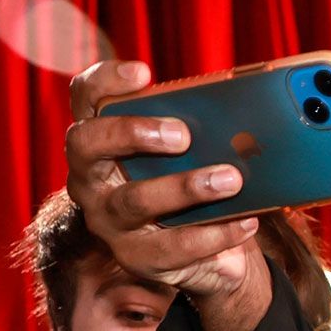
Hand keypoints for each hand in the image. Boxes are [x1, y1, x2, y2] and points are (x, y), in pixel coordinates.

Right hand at [64, 60, 270, 330]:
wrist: (207, 252)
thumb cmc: (194, 183)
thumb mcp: (194, 155)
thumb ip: (200, 133)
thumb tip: (243, 122)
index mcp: (99, 138)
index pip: (85, 98)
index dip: (105, 81)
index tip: (143, 72)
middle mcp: (90, 177)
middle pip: (89, 145)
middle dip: (133, 134)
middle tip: (183, 134)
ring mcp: (108, 220)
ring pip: (134, 201)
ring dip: (185, 188)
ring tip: (230, 179)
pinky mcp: (136, 258)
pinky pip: (173, 247)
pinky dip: (214, 234)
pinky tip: (246, 222)